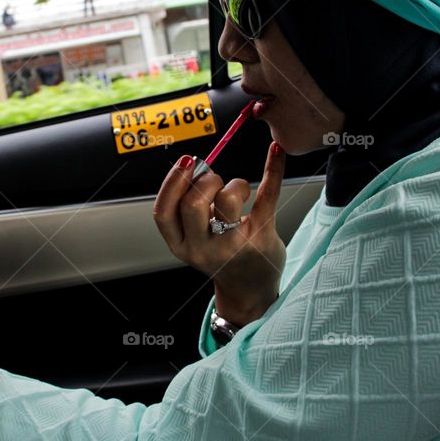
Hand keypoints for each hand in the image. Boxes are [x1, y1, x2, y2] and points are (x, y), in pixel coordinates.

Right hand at [153, 142, 286, 326]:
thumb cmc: (220, 254)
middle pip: (193, 204)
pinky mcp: (261, 240)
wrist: (249, 288)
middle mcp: (203, 249)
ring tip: (239, 190)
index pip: (163, 212)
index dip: (171, 183)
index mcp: (181, 245)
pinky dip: (272, 169)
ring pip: (226, 201)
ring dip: (234, 184)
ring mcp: (233, 247)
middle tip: (215, 181)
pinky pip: (267, 197)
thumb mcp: (194, 238)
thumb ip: (189, 209)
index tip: (186, 161)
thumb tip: (196, 165)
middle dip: (204, 181)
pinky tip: (276, 152)